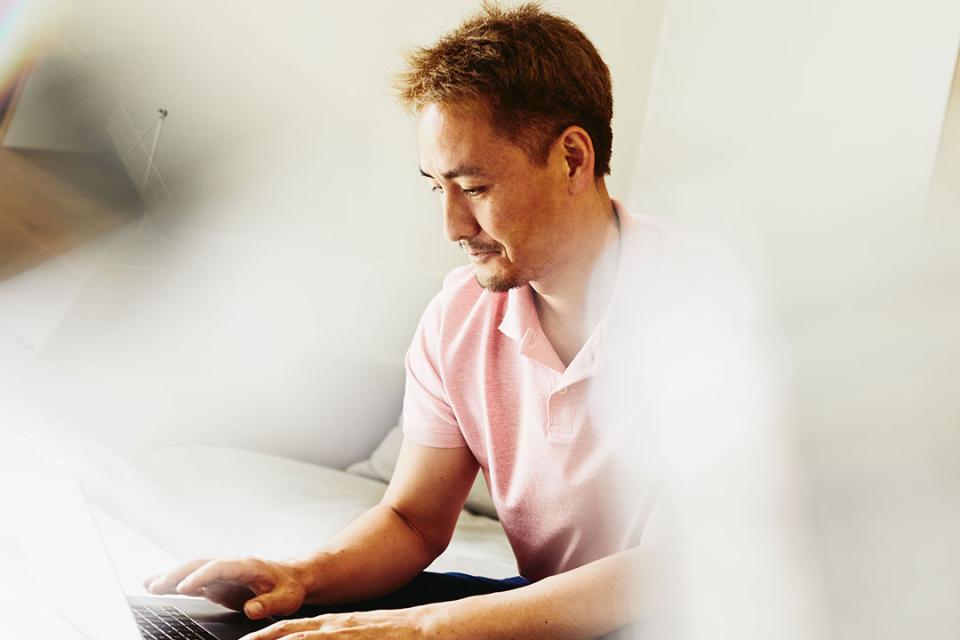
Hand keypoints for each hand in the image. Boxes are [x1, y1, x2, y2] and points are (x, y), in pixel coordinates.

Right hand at [143, 557, 309, 618]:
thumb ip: (269, 603)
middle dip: (177, 574)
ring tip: (148, 584)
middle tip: (155, 587)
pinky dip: (174, 584)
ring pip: (192, 571)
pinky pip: (192, 582)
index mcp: (247, 566)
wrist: (291, 579)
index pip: (219, 568)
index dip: (201, 577)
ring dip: (171, 577)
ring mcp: (221, 574)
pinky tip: (156, 587)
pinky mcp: (215, 584)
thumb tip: (251, 609)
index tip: (185, 588)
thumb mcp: (286, 598)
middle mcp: (230, 567)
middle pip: (199, 565)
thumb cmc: (289, 587)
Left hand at [239, 606, 441, 639]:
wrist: (427, 626)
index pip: (290, 631)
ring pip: (296, 638)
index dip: (265, 637)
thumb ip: (341, 637)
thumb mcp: (361, 635)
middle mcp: (331, 626)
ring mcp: (340, 632)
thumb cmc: (396, 636)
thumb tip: (322, 639)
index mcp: (332, 625)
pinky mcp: (350, 637)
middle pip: (285, 633)